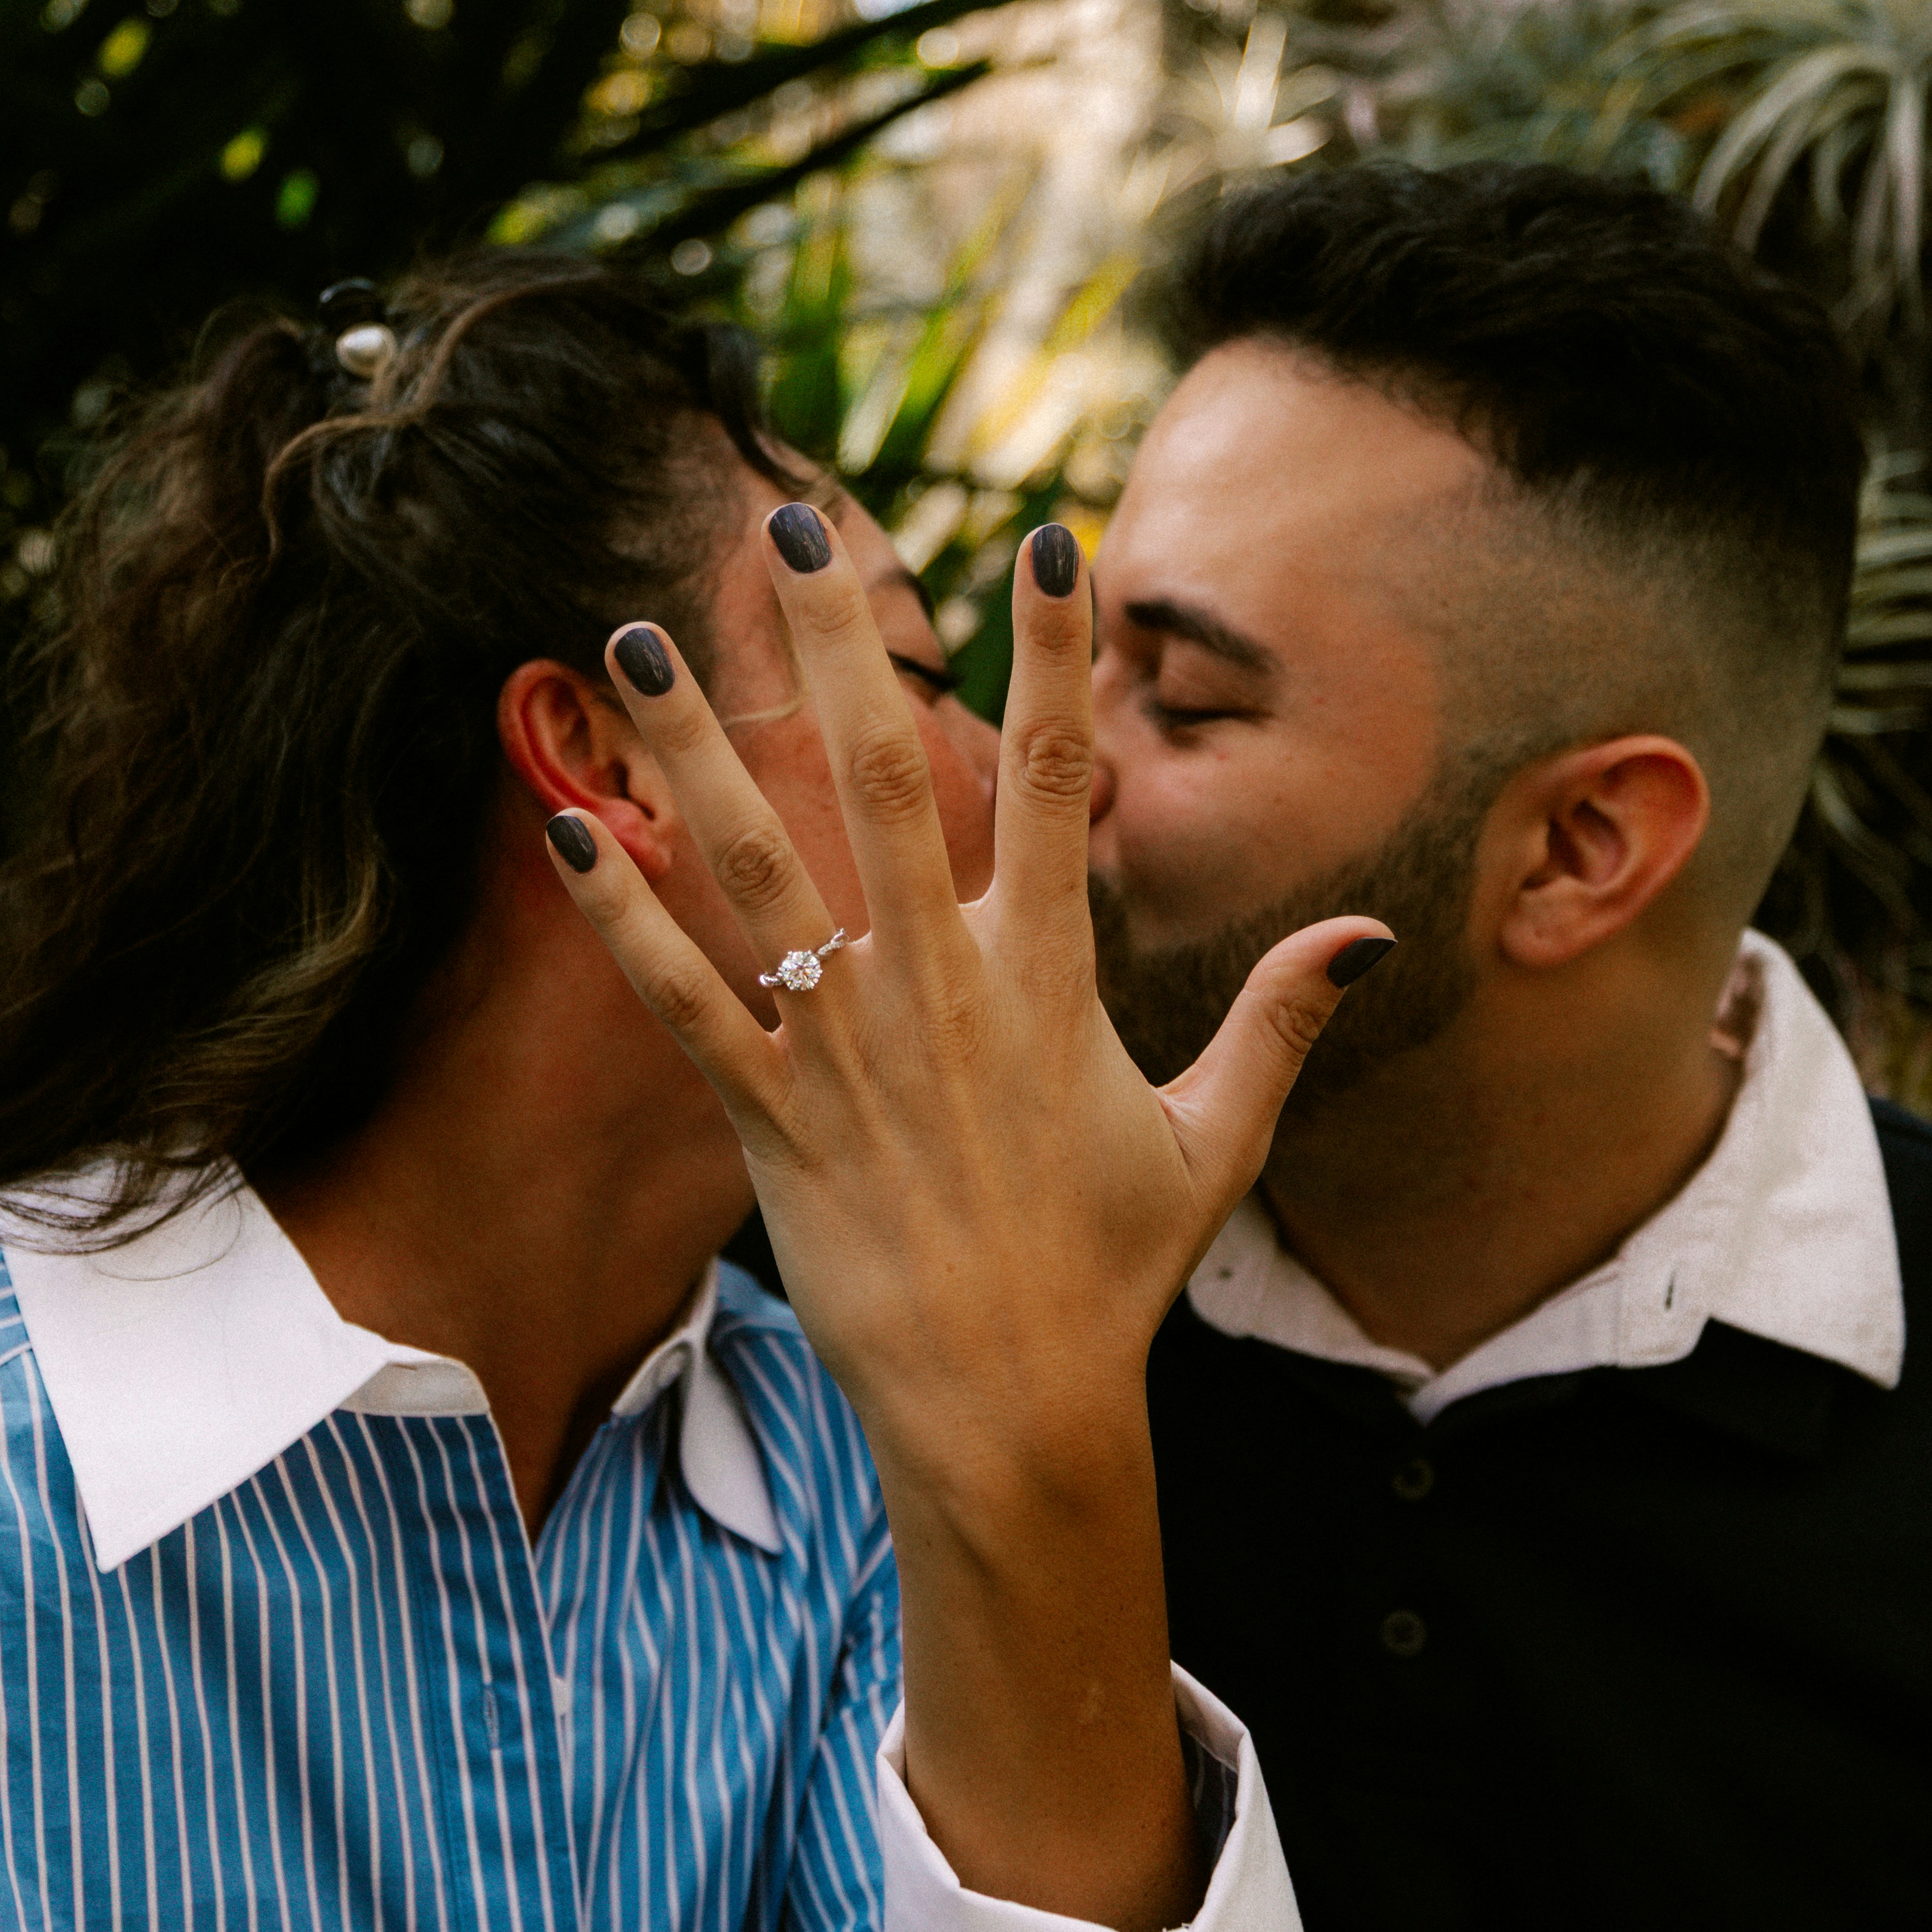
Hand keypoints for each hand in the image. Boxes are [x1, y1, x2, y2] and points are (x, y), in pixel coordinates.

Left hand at [544, 503, 1386, 1927]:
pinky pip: (681, 998)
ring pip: (754, 867)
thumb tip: (1363, 936)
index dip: (1053, 654)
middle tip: (789, 524)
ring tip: (634, 637)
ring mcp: (844, 1050)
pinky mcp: (767, 1120)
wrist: (1012, 1406)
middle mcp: (938, 990)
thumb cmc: (1111, 1275)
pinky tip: (568, 826)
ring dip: (689, 747)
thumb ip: (1277, 1026)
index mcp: (1046, 979)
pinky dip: (622, 916)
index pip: (1052, 777)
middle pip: (877, 776)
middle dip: (835, 644)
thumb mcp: (1212, 1143)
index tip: (1045, 538)